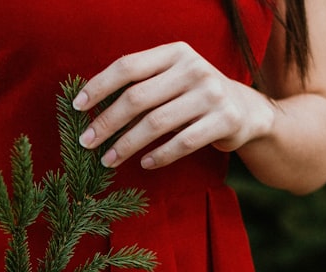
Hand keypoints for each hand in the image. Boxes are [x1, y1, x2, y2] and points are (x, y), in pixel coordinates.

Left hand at [73, 42, 275, 169]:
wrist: (248, 110)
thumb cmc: (195, 97)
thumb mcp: (172, 80)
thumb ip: (142, 86)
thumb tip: (92, 107)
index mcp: (175, 53)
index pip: (128, 67)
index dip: (99, 86)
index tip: (77, 107)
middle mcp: (194, 68)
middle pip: (137, 98)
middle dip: (107, 122)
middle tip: (86, 142)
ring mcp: (212, 94)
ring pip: (156, 123)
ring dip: (127, 145)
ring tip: (108, 160)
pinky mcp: (225, 121)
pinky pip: (183, 143)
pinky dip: (160, 156)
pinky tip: (144, 164)